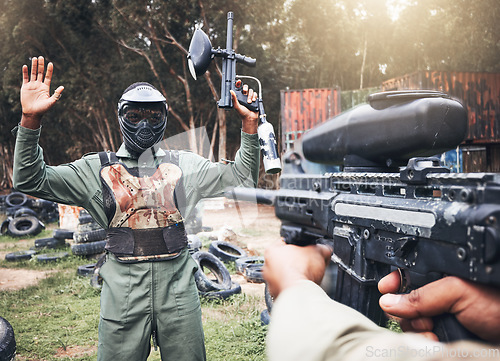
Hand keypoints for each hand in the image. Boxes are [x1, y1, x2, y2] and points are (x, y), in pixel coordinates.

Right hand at [20, 56, 63, 128]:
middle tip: (41, 57)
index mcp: (46, 87)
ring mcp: (32, 85)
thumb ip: (57, 94)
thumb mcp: (51, 101)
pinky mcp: (25, 87)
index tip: (50, 63)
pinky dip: (25, 72)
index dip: (49, 70)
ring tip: (34, 58)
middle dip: (41, 65)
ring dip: (34, 66)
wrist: (33, 113)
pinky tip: (25, 66)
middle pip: (40, 73)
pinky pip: (25, 78)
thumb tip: (63, 87)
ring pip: (33, 73)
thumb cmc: (43, 109)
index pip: (48, 76)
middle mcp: (39, 85)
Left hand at [230, 82, 257, 133]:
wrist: (250, 118)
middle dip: (245, 88)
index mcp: (238, 97)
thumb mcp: (236, 106)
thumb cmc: (242, 113)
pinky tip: (253, 101)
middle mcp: (244, 96)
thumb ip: (234, 99)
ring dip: (250, 96)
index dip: (238, 84)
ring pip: (251, 91)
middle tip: (244, 92)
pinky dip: (254, 97)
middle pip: (245, 87)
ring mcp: (249, 97)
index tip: (238, 81)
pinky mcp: (255, 99)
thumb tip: (230, 91)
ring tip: (249, 102)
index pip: (238, 88)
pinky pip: (255, 94)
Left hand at [263, 242, 331, 298]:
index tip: (306, 250)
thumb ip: (321, 248)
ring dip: (295, 274)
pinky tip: (303, 285)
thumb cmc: (303, 271)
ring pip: (284, 274)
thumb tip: (325, 249)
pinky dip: (293, 285)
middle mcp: (267, 266)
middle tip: (308, 263)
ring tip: (307, 275)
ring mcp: (270, 281)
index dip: (299, 245)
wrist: (301, 293)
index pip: (286, 242)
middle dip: (297, 261)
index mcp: (272, 250)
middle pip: (285, 259)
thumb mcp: (318, 251)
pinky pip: (286, 286)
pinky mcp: (275, 293)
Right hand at [378, 270, 499, 342]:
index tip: (386, 290)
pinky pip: (420, 338)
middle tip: (424, 317)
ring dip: (416, 329)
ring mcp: (440, 316)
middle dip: (407, 312)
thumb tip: (390, 301)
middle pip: (402, 301)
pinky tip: (435, 341)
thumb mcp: (457, 292)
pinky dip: (424, 341)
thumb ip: (422, 295)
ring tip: (434, 332)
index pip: (406, 275)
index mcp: (440, 276)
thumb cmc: (498, 304)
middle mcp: (437, 295)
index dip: (393, 282)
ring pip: (409, 322)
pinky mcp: (443, 334)